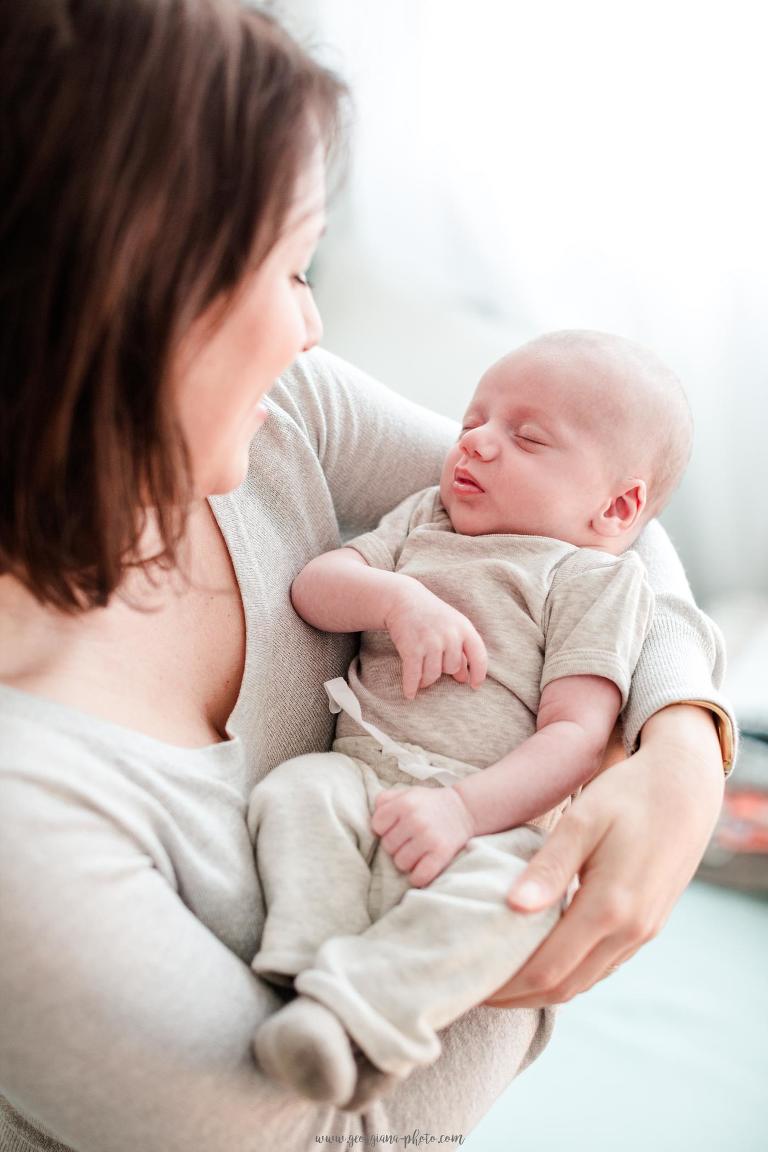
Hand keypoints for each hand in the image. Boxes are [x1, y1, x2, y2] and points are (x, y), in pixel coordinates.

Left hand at [371, 786, 475, 886]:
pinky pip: (419, 876)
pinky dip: (418, 876)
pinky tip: (422, 867)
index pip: (377, 826)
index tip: (395, 827)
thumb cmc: (429, 803)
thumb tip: (372, 815)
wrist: (464, 809)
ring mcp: (428, 838)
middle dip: (396, 845)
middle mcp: (415, 820)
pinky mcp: (441, 854)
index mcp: (404, 803)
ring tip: (417, 851)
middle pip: (387, 846)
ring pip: (400, 863)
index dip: (384, 828)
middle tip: (409, 839)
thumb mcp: (407, 793)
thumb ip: (385, 799)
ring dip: (407, 860)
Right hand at [384, 578, 486, 698]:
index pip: (479, 656)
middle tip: (432, 664)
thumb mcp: (451, 628)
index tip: (474, 686)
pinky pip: (414, 676)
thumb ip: (461, 651)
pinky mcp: (412, 648)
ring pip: (433, 675)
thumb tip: (465, 678)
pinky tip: (410, 694)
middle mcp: (449, 635)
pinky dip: (411, 687)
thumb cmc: (430, 616)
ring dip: (426, 680)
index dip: (479, 674)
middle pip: (452, 668)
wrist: (402, 599)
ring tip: (421, 677)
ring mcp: (430, 641)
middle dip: (442, 670)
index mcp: (464, 628)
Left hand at [485, 705, 723, 1005]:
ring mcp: (643, 932)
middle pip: (564, 986)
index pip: (547, 969)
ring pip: (585, 980)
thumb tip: (513, 907)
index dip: (506, 985)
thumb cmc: (628, 794)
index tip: (469, 981)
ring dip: (542, 987)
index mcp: (609, 907)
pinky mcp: (648, 925)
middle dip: (517, 995)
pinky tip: (542, 957)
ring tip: (500, 978)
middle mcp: (630, 930)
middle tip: (474, 988)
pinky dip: (569, 971)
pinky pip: (602, 964)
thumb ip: (549, 867)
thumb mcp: (582, 821)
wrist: (687, 786)